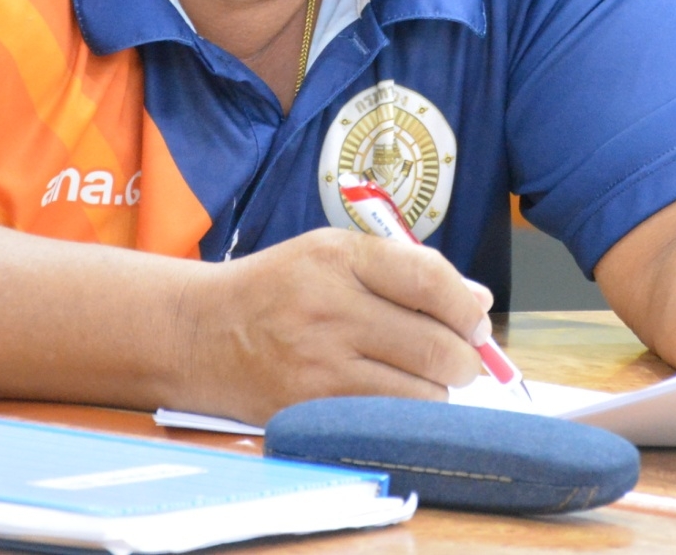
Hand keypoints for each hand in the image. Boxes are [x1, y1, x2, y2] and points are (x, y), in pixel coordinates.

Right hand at [177, 228, 493, 422]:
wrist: (199, 330)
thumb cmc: (275, 289)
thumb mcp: (332, 254)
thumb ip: (405, 270)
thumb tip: (476, 300)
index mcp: (338, 256)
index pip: (430, 279)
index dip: (466, 307)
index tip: (475, 322)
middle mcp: (329, 307)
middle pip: (435, 344)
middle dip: (465, 360)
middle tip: (463, 361)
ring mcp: (317, 362)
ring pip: (418, 392)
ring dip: (437, 392)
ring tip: (423, 380)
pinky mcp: (308, 407)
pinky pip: (384, 420)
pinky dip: (403, 415)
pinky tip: (395, 400)